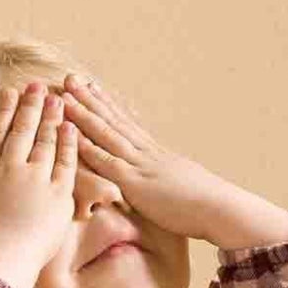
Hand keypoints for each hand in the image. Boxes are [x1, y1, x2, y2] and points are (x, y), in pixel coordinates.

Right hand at [0, 81, 77, 271]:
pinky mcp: (57, 195)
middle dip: (30, 105)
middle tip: (38, 87)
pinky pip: (66, 163)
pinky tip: (71, 127)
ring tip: (58, 99)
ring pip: (45, 141)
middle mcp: (8, 168)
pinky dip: (69, 144)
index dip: (3, 111)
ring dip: (52, 118)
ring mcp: (34, 179)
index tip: (9, 93)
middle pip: (21, 130)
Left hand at [58, 73, 226, 239]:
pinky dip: (87, 147)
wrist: (222, 209)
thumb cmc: (211, 207)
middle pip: (115, 120)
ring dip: (84, 114)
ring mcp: (141, 166)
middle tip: (71, 78)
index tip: (95, 88)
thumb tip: (174, 185)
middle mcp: (148, 154)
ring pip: (107, 134)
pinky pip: (106, 162)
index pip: (129, 125)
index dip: (110, 106)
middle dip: (91, 99)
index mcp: (158, 155)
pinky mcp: (136, 184)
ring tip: (65, 94)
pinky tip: (70, 134)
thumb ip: (173, 183)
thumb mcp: (188, 188)